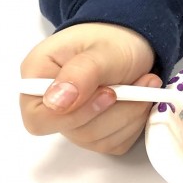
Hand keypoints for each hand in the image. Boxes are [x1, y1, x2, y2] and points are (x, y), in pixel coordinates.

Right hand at [20, 23, 157, 154]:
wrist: (135, 42)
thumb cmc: (114, 39)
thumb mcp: (103, 50)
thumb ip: (80, 73)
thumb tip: (56, 102)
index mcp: (37, 77)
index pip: (38, 118)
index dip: (74, 115)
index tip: (109, 93)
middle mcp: (50, 103)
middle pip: (75, 132)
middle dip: (115, 110)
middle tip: (141, 83)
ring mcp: (72, 121)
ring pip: (98, 140)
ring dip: (130, 114)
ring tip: (144, 85)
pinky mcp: (96, 132)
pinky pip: (114, 143)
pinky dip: (134, 123)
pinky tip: (139, 99)